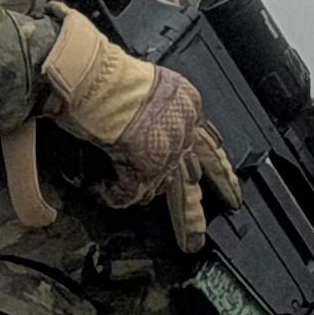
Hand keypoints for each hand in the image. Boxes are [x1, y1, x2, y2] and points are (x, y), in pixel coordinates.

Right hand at [40, 11, 237, 248]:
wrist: (81, 73)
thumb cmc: (94, 74)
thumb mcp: (136, 88)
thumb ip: (145, 112)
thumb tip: (137, 136)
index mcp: (184, 101)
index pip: (202, 138)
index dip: (207, 159)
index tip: (216, 170)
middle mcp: (182, 123)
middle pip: (202, 166)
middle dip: (219, 189)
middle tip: (232, 205)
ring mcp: (166, 146)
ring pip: (176, 192)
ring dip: (181, 219)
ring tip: (188, 241)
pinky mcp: (145, 164)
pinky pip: (131, 193)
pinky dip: (114, 195)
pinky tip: (100, 191)